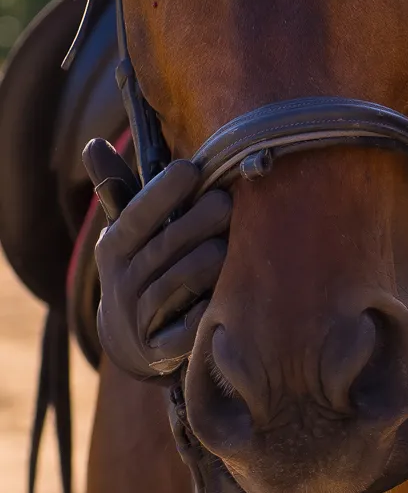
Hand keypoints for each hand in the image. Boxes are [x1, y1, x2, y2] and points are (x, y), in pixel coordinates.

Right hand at [91, 152, 230, 380]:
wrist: (134, 337)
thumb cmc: (142, 263)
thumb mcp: (127, 229)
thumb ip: (120, 189)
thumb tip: (94, 143)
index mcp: (115, 247)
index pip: (136, 216)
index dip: (162, 193)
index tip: (190, 168)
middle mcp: (123, 282)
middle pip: (163, 248)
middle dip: (196, 223)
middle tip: (226, 201)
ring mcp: (139, 318)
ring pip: (175, 285)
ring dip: (204, 263)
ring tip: (227, 245)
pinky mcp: (159, 349)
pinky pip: (183, 330)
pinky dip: (202, 313)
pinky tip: (222, 296)